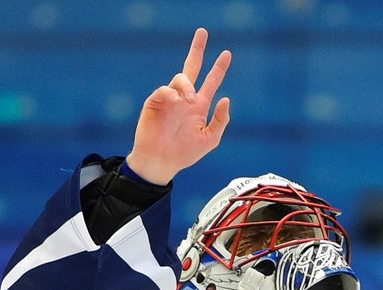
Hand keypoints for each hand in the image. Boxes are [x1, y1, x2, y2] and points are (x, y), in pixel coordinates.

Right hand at [125, 27, 231, 184]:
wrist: (162, 162)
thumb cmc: (185, 153)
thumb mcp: (210, 139)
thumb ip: (220, 120)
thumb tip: (226, 98)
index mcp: (199, 106)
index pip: (211, 82)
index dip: (219, 68)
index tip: (227, 53)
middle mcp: (185, 98)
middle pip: (191, 67)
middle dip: (197, 50)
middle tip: (203, 32)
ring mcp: (170, 99)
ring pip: (180, 79)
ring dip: (187, 86)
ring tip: (191, 100)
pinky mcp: (155, 102)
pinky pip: (164, 90)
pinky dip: (171, 93)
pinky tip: (177, 101)